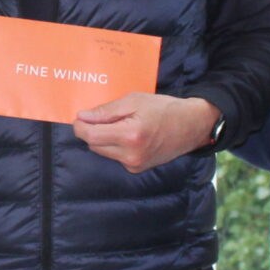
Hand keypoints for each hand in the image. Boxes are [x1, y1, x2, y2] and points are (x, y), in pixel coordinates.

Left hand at [71, 93, 220, 173]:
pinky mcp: (137, 168)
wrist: (190, 126)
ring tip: (119, 124)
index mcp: (130, 135)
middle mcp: (131, 155)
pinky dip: (114, 145)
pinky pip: (115, 156)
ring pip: (103, 151)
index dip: (80, 126)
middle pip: (95, 145)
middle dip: (92, 131)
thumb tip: (83, 117)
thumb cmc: (164, 109)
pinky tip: (128, 135)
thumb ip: (106, 111)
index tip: (79, 117)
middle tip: (101, 116)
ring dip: (103, 138)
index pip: (92, 136)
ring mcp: (134, 165)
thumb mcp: (134, 101)